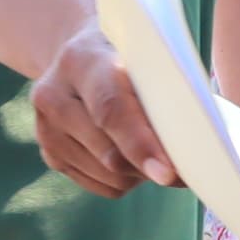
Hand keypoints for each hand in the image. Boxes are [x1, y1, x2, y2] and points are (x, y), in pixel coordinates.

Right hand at [29, 23, 180, 198]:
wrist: (77, 55)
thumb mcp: (141, 54)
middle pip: (109, 151)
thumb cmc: (126, 55)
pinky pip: (102, 185)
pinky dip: (127, 179)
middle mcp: (53, 95)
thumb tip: (194, 144)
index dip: (140, 143)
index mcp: (81, 60)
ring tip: (155, 149)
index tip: (168, 173)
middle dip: (151, 166)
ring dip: (140, 173)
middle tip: (186, 169)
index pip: (110, 108)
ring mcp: (46, 128)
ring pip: (108, 174)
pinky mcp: (50, 155)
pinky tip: (133, 155)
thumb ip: (162, 88)